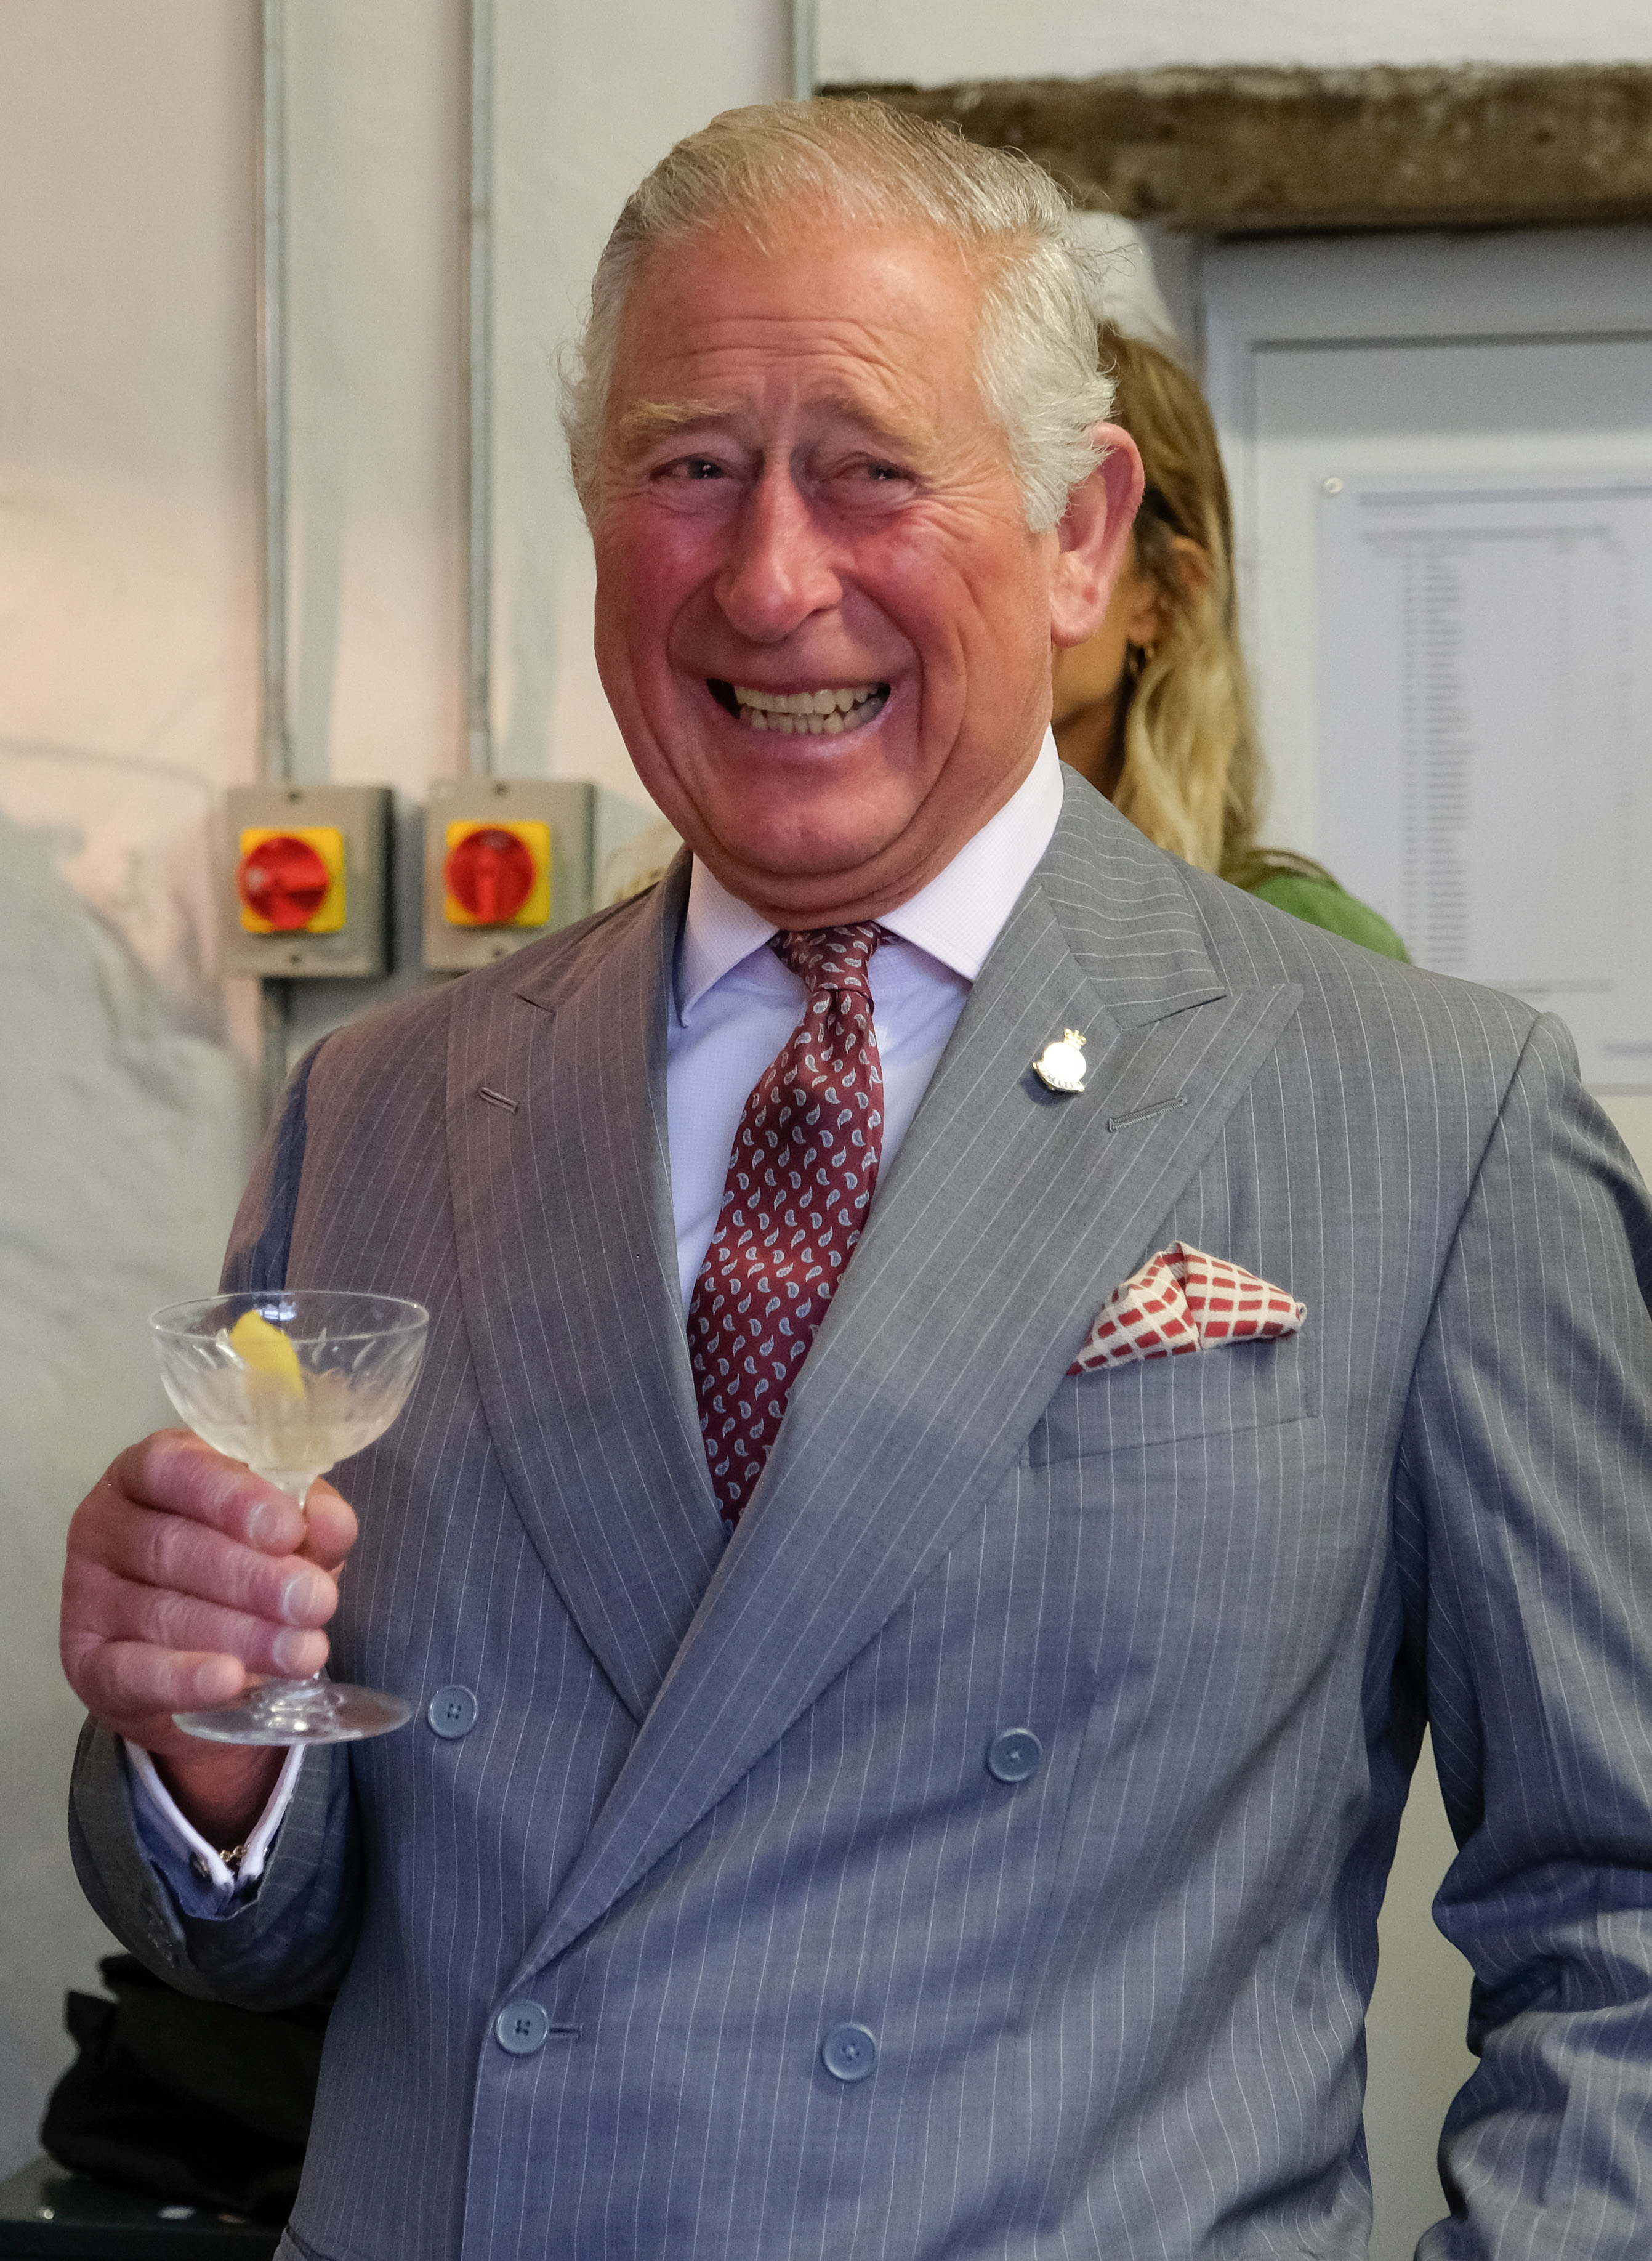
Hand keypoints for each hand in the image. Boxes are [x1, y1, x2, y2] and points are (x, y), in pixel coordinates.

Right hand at [61, 1430, 356, 1839]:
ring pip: (162, 1612)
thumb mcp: (282, 1534)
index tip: (290, 1530)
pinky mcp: (87, 1665)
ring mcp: (88, 1597)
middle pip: (173, 1546)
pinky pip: (130, 1672)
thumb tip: (332, 1522)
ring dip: (241, 1634)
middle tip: (316, 1602)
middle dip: (254, 1578)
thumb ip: (308, 1523)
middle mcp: (108, 1525)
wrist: (197, 1662)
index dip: (233, 1498)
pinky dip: (183, 1678)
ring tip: (304, 1652)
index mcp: (151, 1471)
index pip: (177, 1469)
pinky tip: (229, 1680)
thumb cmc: (243, 1567)